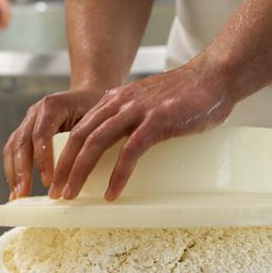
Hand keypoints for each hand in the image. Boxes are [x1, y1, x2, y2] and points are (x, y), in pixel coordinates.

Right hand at [3, 87, 106, 198]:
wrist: (88, 93)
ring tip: (17, 195)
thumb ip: (90, 139)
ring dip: (13, 172)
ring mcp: (28, 120)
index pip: (41, 134)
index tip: (48, 181)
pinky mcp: (25, 130)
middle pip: (22, 142)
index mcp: (53, 105)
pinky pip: (13, 150)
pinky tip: (17, 187)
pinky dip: (12, 169)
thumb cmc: (97, 108)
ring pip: (13, 147)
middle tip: (24, 194)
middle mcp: (36, 111)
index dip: (42, 159)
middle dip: (21, 170)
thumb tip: (84, 173)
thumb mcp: (99, 118)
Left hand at [50, 56, 236, 200]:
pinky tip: (111, 193)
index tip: (56, 179)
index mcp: (114, 100)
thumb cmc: (187, 95)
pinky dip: (118, 175)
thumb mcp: (149, 103)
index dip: (63, 156)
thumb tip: (122, 144)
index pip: (79, 130)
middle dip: (63, 168)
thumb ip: (131, 118)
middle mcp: (119, 103)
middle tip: (56, 193)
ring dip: (80, 173)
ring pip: (96, 144)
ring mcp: (137, 111)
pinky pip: (130, 152)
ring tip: (72, 196)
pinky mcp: (156, 122)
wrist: (215, 76)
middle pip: (80, 138)